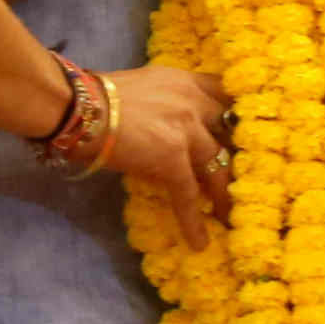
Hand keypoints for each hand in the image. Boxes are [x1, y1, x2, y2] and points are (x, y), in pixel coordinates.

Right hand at [102, 62, 233, 248]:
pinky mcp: (172, 158)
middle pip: (230, 131)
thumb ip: (165, 103)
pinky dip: (193, 220)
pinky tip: (198, 241)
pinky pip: (188, 194)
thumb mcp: (143, 88)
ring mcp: (186, 130)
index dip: (236, 114)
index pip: (224, 93)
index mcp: (185, 82)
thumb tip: (168, 128)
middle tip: (246, 178)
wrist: (78, 108)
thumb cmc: (97, 98)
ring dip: (224, 194)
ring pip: (217, 166)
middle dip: (239, 156)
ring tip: (229, 216)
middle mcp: (193, 102)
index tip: (243, 131)